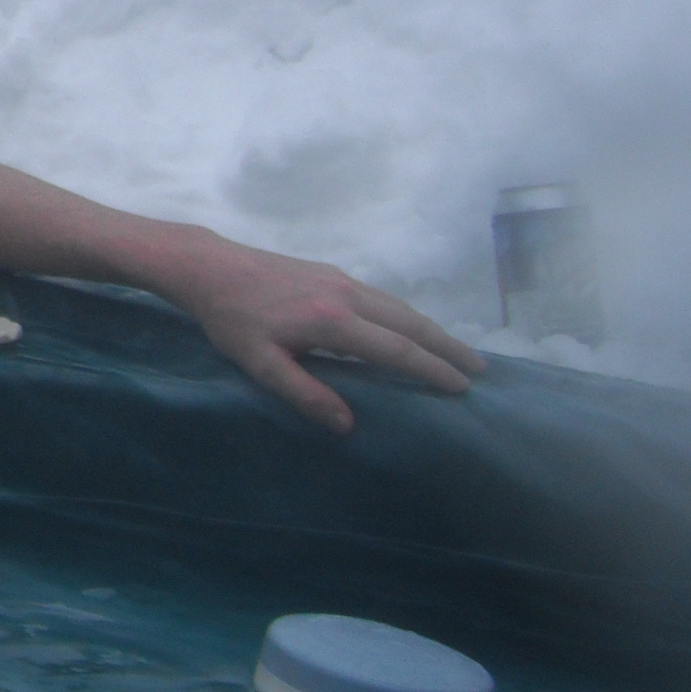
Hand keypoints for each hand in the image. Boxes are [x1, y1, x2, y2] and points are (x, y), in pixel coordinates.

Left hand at [149, 232, 483, 433]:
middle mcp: (346, 294)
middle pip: (411, 323)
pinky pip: (382, 297)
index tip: (462, 387)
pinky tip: (411, 328)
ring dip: (432, 330)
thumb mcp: (259, 362)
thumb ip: (303, 393)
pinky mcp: (331, 272)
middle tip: (481, 371)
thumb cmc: (231, 319)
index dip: (431, 370)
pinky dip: (408, 316)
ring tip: (457, 352)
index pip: (396, 350)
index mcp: (332, 320)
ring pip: (399, 306)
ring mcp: (340, 279)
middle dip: (448, 347)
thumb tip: (347, 424)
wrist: (209, 267)